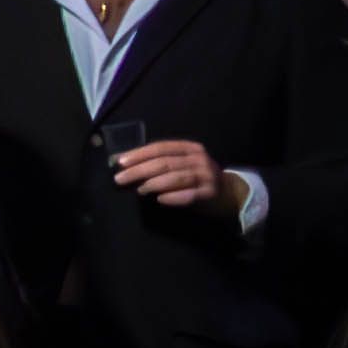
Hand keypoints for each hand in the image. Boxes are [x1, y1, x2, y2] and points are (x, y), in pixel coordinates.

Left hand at [104, 135, 232, 213]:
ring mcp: (206, 176)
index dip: (139, 154)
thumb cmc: (197, 177)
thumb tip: (124, 164)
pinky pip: (188, 195)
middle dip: (139, 170)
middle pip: (164, 163)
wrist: (228, 193)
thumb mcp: (182, 163)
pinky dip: (172, 197)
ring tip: (139, 190)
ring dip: (153, 184)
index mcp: (190, 148)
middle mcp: (199, 159)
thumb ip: (159, 162)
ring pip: (175, 178)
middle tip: (119, 179)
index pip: (161, 147)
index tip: (119, 162)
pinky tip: (159, 199)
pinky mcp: (210, 193)